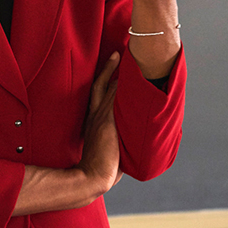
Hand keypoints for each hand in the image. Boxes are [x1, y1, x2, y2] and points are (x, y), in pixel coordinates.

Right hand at [77, 52, 121, 191]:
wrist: (93, 175)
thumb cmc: (99, 167)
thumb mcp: (102, 147)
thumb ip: (112, 136)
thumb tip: (125, 136)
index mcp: (93, 120)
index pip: (99, 92)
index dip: (106, 76)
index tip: (113, 62)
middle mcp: (96, 114)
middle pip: (103, 84)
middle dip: (111, 67)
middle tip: (119, 51)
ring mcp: (103, 117)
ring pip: (112, 88)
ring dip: (121, 73)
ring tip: (129, 57)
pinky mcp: (109, 121)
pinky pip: (118, 98)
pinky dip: (125, 86)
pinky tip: (134, 76)